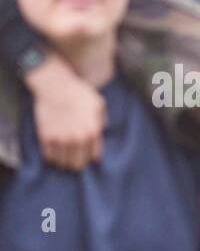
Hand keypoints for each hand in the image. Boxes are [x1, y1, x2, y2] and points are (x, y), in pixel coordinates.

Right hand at [25, 56, 106, 170]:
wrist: (54, 86)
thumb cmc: (78, 92)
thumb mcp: (98, 104)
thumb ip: (102, 119)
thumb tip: (103, 130)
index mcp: (93, 132)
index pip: (94, 157)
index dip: (90, 157)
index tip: (87, 155)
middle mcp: (78, 139)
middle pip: (78, 164)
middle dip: (77, 164)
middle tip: (74, 161)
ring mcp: (61, 139)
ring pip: (62, 163)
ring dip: (63, 162)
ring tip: (63, 158)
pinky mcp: (45, 137)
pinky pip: (48, 156)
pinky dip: (50, 157)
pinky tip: (52, 153)